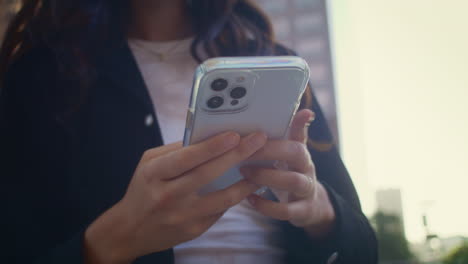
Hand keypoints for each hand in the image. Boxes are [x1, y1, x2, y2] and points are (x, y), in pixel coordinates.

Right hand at [84, 132, 266, 263]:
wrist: (130, 230)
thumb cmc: (143, 189)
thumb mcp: (149, 164)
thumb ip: (175, 151)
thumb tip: (208, 137)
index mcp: (154, 173)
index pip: (186, 158)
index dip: (212, 146)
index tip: (235, 135)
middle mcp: (168, 195)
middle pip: (208, 174)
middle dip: (237, 155)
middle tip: (259, 141)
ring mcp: (182, 215)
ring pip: (222, 197)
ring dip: (246, 182)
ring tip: (263, 168)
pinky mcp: (194, 230)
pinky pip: (220, 210)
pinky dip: (236, 196)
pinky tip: (247, 186)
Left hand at [241, 109, 335, 237]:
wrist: (311, 206)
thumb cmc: (293, 173)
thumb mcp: (294, 153)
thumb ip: (294, 132)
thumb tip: (306, 110)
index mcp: (302, 153)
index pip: (294, 138)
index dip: (276, 136)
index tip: (255, 133)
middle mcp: (307, 169)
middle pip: (296, 155)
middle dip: (269, 152)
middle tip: (244, 152)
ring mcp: (307, 191)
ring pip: (293, 181)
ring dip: (267, 176)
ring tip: (244, 173)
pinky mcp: (302, 211)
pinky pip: (286, 210)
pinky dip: (267, 206)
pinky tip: (249, 199)